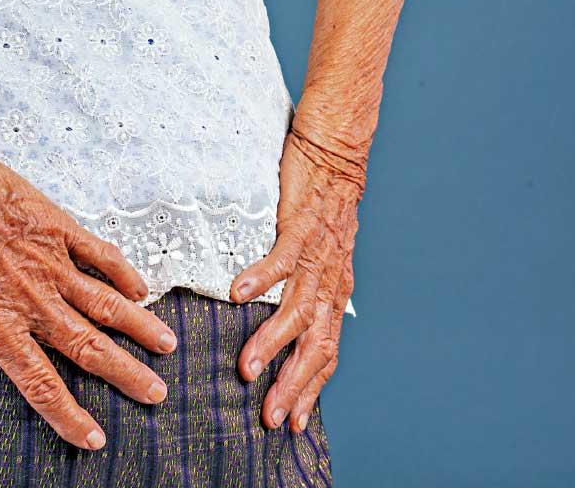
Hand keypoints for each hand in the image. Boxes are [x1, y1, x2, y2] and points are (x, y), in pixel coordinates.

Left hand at [0, 139, 175, 450]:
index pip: (41, 384)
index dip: (70, 416)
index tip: (95, 438)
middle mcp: (31, 302)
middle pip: (89, 348)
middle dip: (127, 374)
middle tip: (157, 393)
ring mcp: (49, 264)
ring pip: (106, 304)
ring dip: (140, 327)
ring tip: (168, 345)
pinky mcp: (58, 228)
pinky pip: (100, 255)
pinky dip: (124, 273)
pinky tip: (142, 289)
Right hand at [229, 127, 360, 432]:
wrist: (338, 152)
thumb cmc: (323, 206)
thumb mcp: (320, 258)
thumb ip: (306, 290)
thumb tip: (288, 323)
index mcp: (334, 290)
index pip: (327, 351)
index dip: (311, 388)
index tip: (293, 422)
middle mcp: (330, 280)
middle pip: (316, 343)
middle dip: (293, 384)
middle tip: (270, 417)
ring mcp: (316, 254)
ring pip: (298, 309)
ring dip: (272, 342)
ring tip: (247, 368)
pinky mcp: (300, 226)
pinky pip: (280, 258)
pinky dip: (261, 278)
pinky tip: (237, 296)